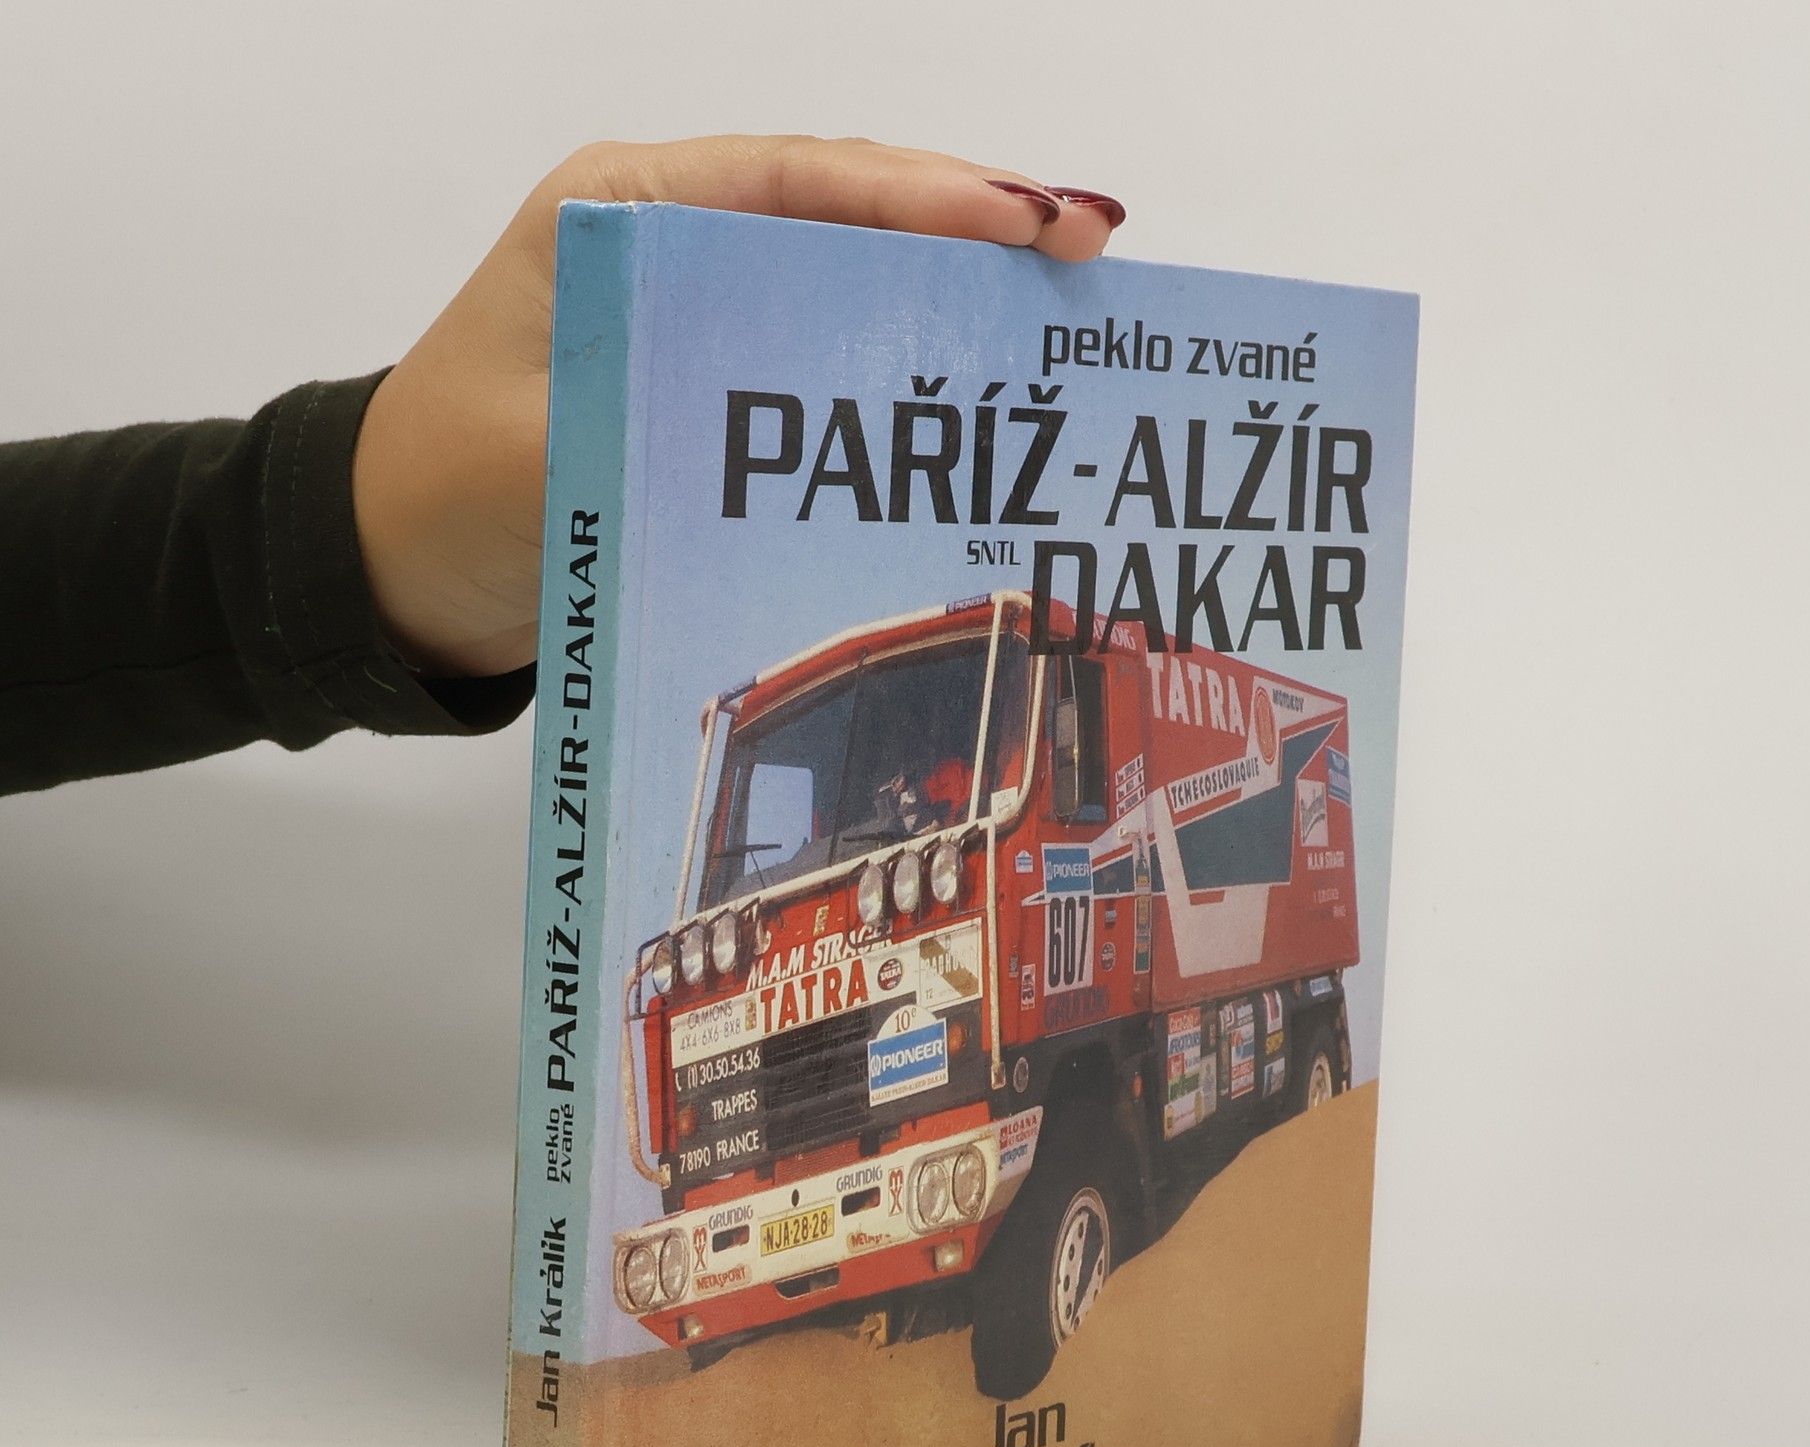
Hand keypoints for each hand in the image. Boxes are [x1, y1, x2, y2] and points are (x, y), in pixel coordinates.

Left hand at [352, 137, 1124, 679]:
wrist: (391, 570)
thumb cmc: (439, 493)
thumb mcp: (540, 448)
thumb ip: (654, 419)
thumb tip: (794, 432)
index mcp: (621, 214)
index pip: (797, 179)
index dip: (920, 195)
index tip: (1025, 219)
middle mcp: (671, 250)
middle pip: (844, 219)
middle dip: (967, 231)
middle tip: (1085, 252)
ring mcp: (699, 322)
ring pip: (846, 289)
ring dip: (947, 303)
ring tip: (1056, 321)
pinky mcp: (714, 397)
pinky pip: (824, 370)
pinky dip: (897, 380)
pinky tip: (967, 407)